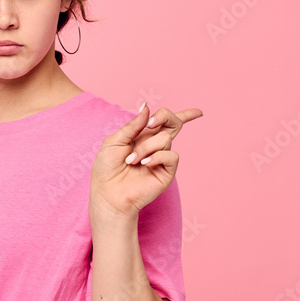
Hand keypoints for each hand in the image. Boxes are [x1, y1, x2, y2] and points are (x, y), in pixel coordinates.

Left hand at [90, 102, 203, 218]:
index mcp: (143, 136)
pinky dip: (157, 156)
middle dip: (165, 116)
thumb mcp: (114, 141)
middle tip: (150, 125)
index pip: (167, 121)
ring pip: (165, 139)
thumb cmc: (107, 168)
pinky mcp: (167, 172)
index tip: (193, 113)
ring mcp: (162, 158)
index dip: (186, 115)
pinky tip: (144, 164)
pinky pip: (171, 156)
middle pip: (174, 122)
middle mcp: (156, 145)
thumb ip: (132, 125)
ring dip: (145, 147)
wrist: (108, 193)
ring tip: (131, 161)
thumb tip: (146, 107)